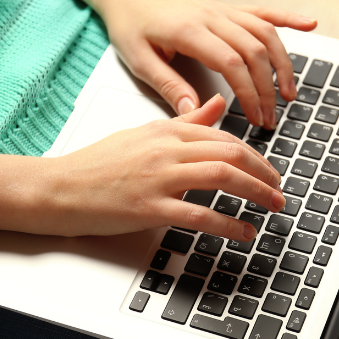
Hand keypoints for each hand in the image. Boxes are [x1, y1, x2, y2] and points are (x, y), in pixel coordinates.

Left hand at [19, 0, 315, 128]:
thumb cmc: (129, 24)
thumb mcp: (138, 60)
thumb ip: (168, 85)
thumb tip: (194, 112)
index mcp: (189, 31)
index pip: (232, 63)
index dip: (249, 92)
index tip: (255, 117)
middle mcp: (211, 16)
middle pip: (255, 51)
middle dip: (268, 87)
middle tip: (271, 117)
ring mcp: (221, 9)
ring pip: (265, 32)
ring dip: (282, 63)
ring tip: (290, 93)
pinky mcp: (225, 7)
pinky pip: (262, 11)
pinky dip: (288, 18)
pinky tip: (309, 24)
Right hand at [36, 94, 285, 239]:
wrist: (59, 188)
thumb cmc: (97, 165)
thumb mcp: (144, 135)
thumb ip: (184, 122)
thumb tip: (217, 105)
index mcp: (166, 131)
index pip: (222, 136)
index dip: (253, 154)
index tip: (268, 170)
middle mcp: (166, 150)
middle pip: (230, 153)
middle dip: (263, 172)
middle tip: (279, 189)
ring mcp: (159, 178)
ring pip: (222, 178)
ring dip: (256, 193)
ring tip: (272, 206)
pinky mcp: (149, 208)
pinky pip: (199, 215)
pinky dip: (229, 225)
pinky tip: (244, 233)